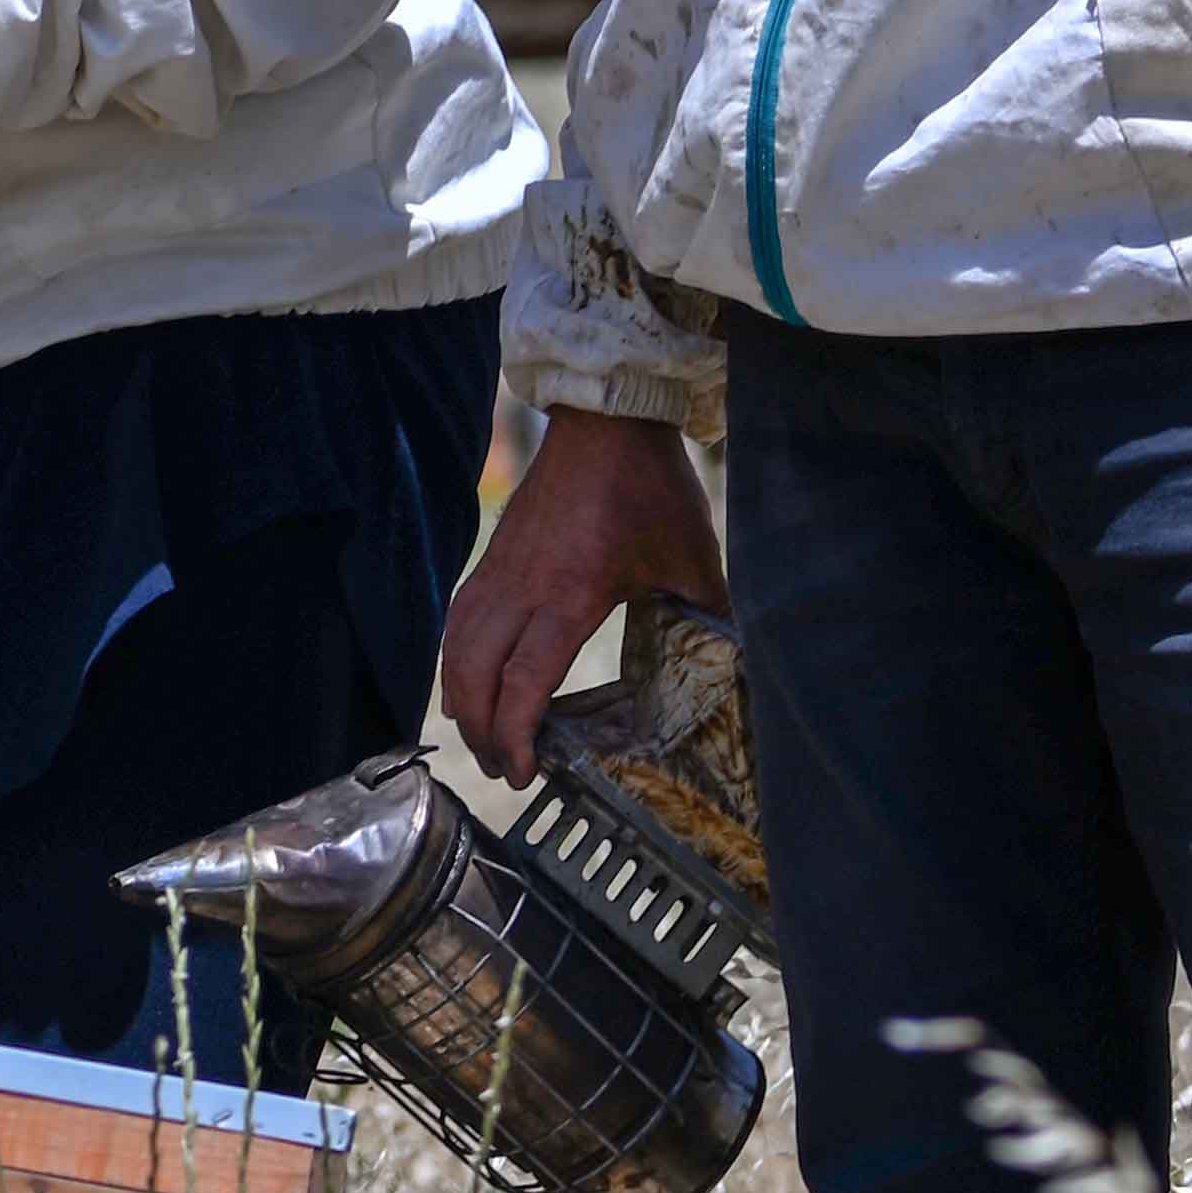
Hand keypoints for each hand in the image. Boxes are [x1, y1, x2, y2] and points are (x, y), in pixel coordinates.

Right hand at [435, 409, 723, 777]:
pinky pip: (459, 619)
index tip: (523, 772)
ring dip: (461, 699)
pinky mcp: (493, 556)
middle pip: (476, 675)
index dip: (515, 735)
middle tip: (502, 769)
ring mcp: (500, 570)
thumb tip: (736, 666)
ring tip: (479, 737)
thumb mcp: (691, 557)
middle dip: (481, 732)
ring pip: (457, 647)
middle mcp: (522, 587)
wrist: (606, 420)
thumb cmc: (649, 486)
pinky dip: (455, 659)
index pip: (524, 681)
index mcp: (570, 594)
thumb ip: (707, 615)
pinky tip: (466, 679)